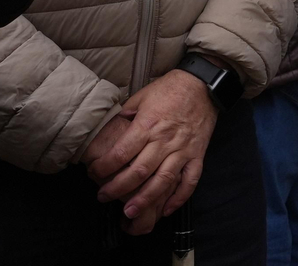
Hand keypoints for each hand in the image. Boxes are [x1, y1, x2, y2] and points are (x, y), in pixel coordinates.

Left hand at [82, 68, 219, 234]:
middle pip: (139, 171)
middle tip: (104, 197)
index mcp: (148, 125)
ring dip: (145, 199)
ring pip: (163, 181)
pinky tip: (166, 209)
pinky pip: (190, 181)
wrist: (203, 83)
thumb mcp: (141, 97)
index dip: (104, 167)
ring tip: (129, 213)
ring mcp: (183, 149)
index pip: (121, 153)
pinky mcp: (198, 155)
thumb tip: (110, 132)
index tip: (94, 173)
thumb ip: (126, 116)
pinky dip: (179, 198)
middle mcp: (165, 140)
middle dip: (118, 189)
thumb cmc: (169, 88)